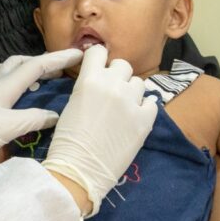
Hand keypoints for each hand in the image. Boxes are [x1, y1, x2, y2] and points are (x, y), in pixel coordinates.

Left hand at [0, 49, 81, 190]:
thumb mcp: (6, 130)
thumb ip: (33, 119)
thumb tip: (56, 115)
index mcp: (2, 86)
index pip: (35, 65)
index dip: (58, 58)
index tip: (80, 54)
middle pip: (19, 63)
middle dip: (42, 61)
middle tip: (62, 68)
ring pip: (6, 71)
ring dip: (24, 70)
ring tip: (40, 79)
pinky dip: (11, 83)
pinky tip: (14, 97)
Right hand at [42, 45, 156, 215]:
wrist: (80, 169)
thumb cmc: (67, 140)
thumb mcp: (72, 104)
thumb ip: (88, 87)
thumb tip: (99, 80)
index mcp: (90, 80)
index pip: (99, 51)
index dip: (98, 59)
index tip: (98, 68)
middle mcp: (113, 85)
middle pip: (123, 65)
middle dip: (117, 76)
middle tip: (111, 92)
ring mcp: (132, 102)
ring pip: (139, 83)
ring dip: (132, 92)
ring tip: (123, 108)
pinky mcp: (145, 120)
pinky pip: (152, 104)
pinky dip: (145, 109)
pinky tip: (135, 119)